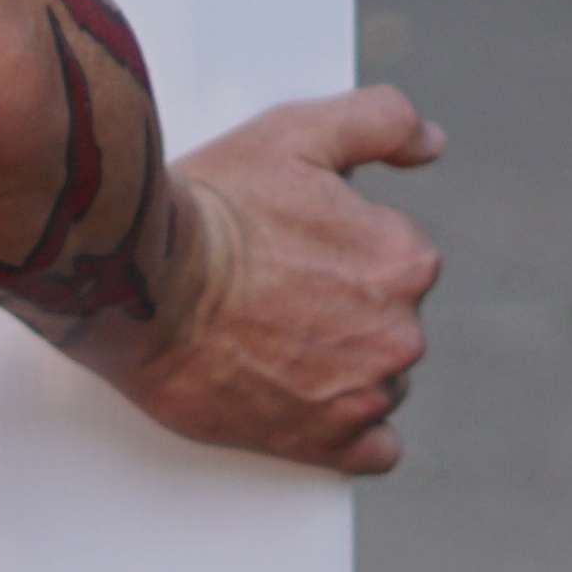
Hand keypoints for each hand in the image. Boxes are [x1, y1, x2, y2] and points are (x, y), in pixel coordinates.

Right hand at [116, 87, 446, 475]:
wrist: (140, 281)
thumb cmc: (210, 209)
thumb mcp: (297, 132)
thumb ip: (381, 121)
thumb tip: (432, 142)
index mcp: (405, 260)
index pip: (397, 256)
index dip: (343, 243)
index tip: (296, 242)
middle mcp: (399, 334)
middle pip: (388, 320)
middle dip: (343, 305)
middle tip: (274, 287)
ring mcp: (362, 396)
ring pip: (378, 378)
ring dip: (341, 362)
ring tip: (269, 335)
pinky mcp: (323, 444)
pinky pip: (372, 450)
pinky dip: (350, 430)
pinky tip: (309, 398)